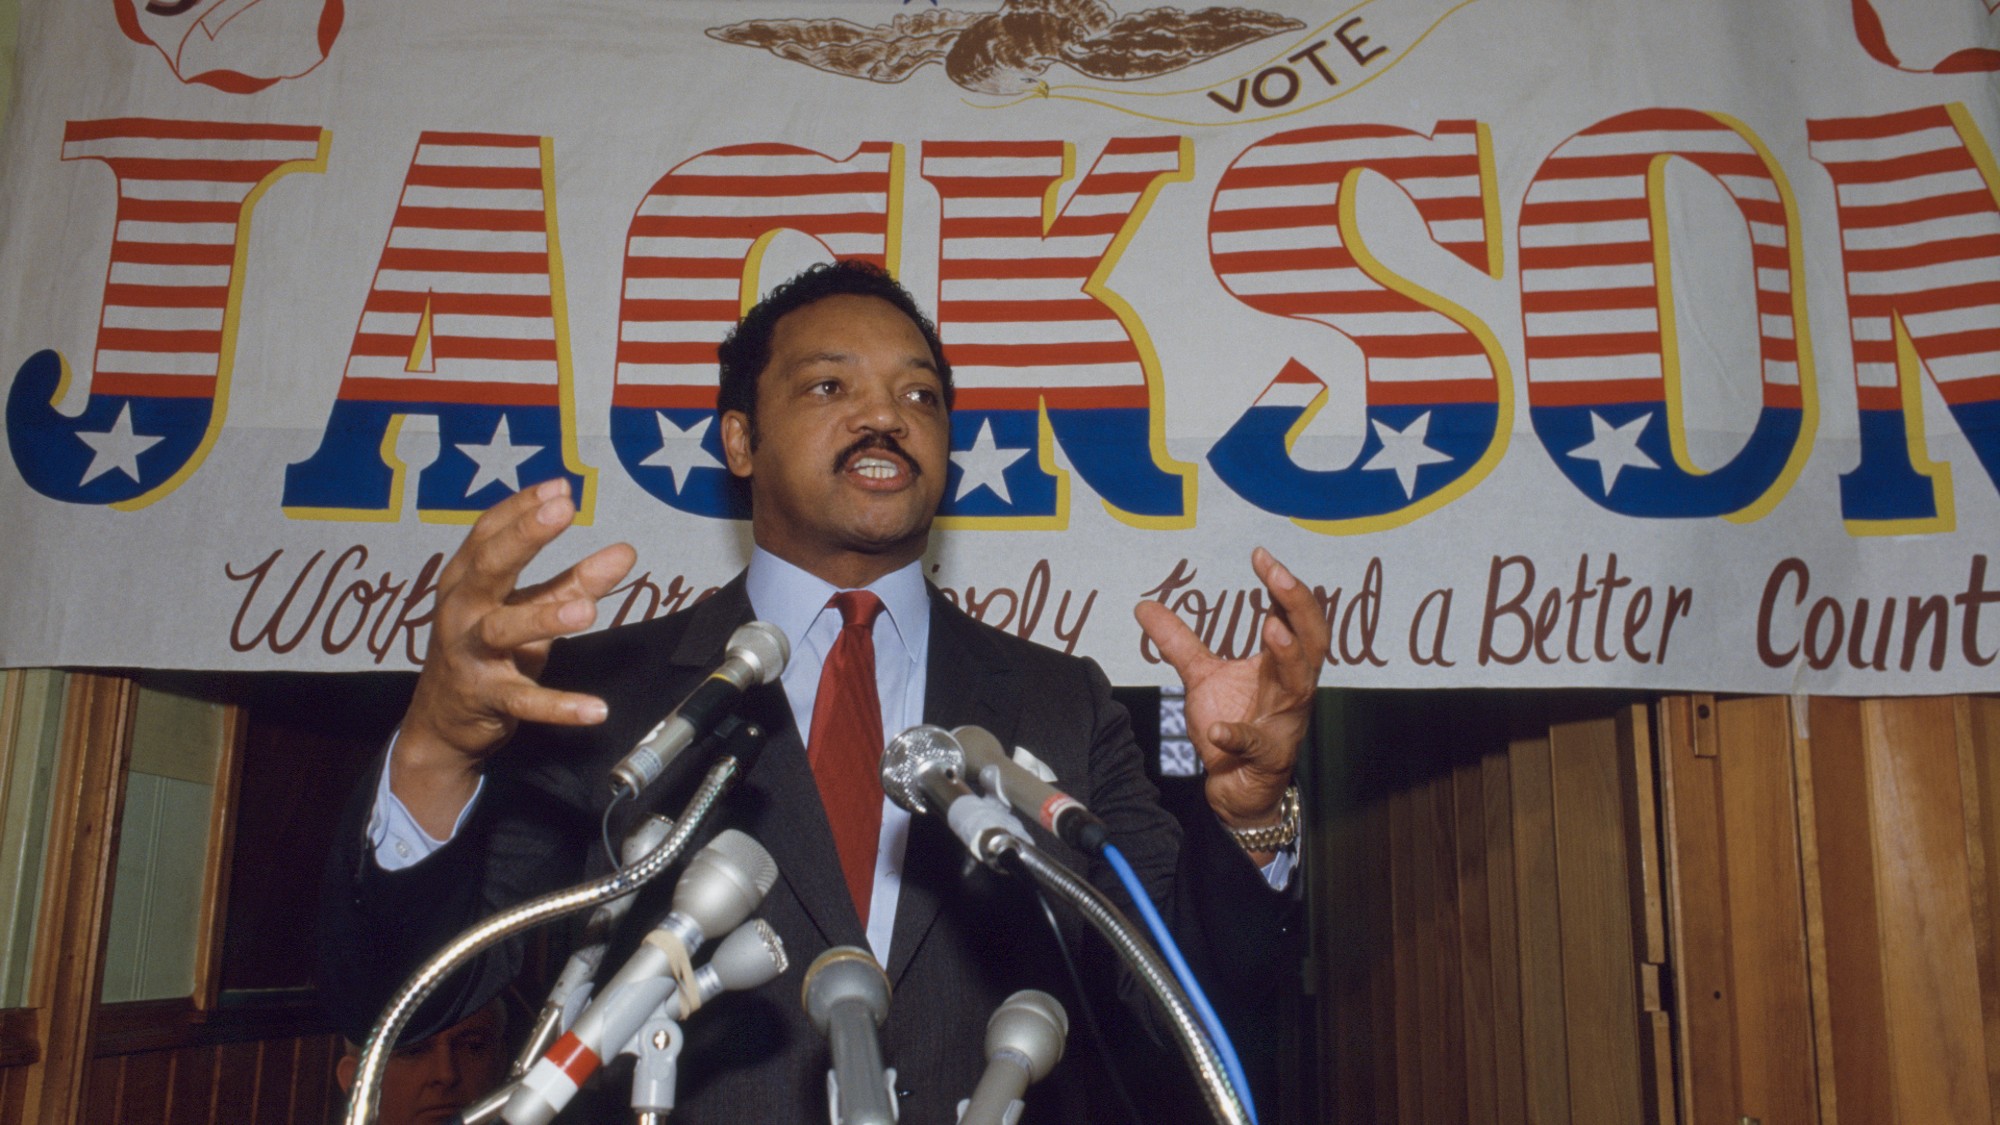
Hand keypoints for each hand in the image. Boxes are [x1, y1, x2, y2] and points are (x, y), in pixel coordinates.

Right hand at [393, 478, 635, 835]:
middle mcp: (462, 609)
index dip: (522, 507)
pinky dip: (559, 706)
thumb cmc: (488, 651)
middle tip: (563, 510)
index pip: (489, 533)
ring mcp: (469, 653)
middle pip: (489, 565)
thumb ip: (574, 582)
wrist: (441, 721)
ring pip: (503, 628)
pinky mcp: (485, 696)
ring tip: (587, 610)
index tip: (562, 487)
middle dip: (524, 536)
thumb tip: (626, 551)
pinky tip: (596, 709)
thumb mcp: (528, 610)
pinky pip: (523, 699)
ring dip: (544, 617)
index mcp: (466, 580)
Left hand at [1134, 548, 1327, 847]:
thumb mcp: (1201, 678)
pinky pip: (1257, 744)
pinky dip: (1238, 735)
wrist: (1238, 787)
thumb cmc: (1233, 724)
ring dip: (1289, 656)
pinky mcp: (1267, 757)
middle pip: (1313, 640)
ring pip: (1300, 685)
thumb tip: (1144, 606)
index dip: (1283, 585)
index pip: (1292, 616)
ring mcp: (1284, 722)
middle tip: (1278, 576)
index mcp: (1280, 665)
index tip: (1260, 555)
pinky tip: (1218, 729)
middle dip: (1299, 606)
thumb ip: (1179, 642)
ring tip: (1272, 627)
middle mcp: (1291, 688)